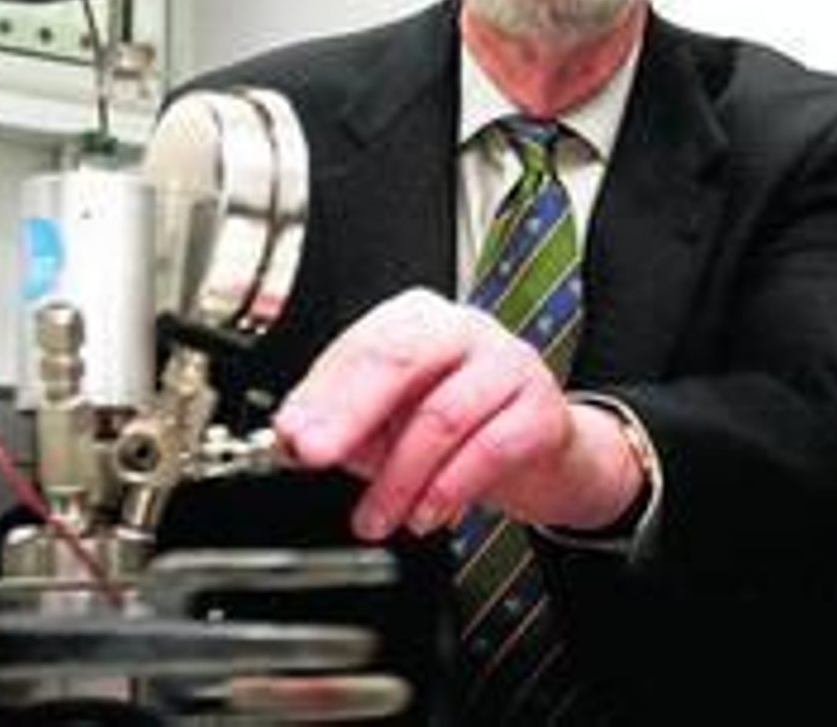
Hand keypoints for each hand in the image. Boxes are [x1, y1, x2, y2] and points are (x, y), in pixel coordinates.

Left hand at [271, 288, 642, 540]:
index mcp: (417, 320)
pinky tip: (425, 515)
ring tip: (375, 517)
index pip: (362, 345)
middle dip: (349, 415)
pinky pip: (489, 448)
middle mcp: (464, 329)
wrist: (544, 456)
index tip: (292, 433)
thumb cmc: (460, 429)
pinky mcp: (541, 410)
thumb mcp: (391, 425)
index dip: (322, 392)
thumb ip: (344, 427)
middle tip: (316, 455)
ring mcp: (508, 364)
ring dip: (398, 478)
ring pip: (441, 414)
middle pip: (400, 361)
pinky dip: (448, 489)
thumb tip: (295, 438)